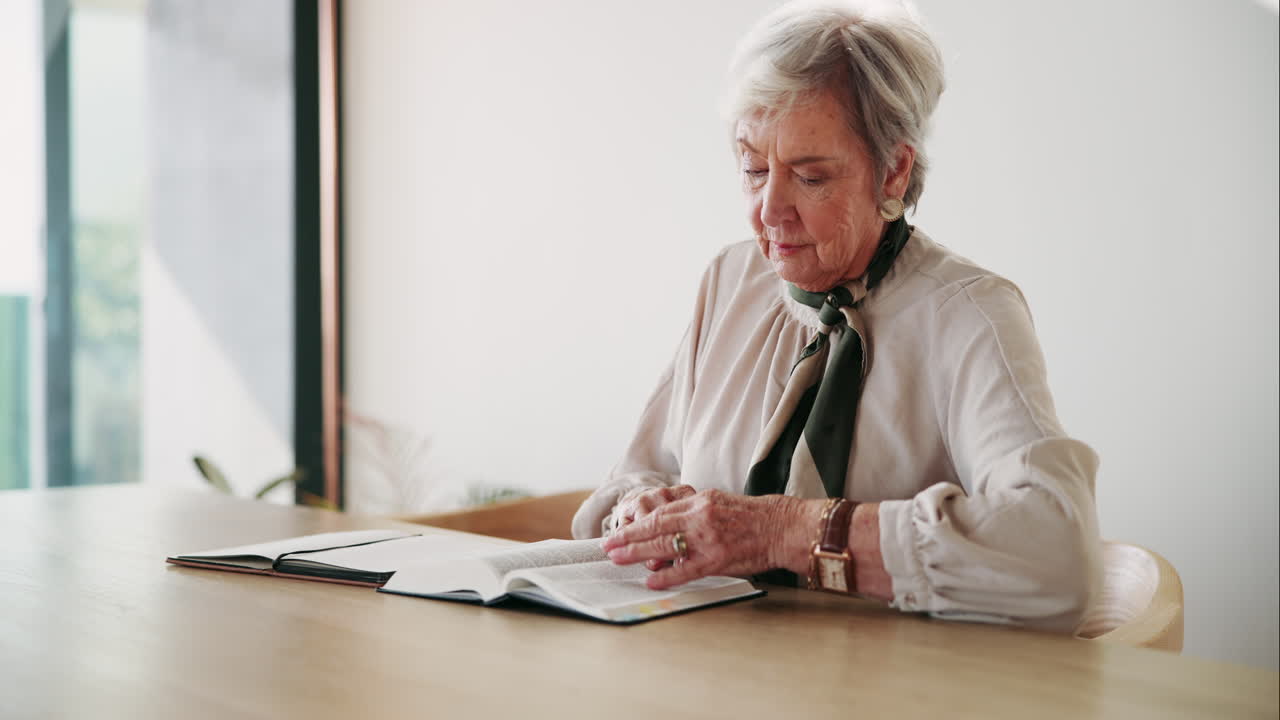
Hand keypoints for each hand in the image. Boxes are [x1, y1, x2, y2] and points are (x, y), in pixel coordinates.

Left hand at [601, 489, 814, 589]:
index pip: (659, 511)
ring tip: (618, 559)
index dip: (635, 523)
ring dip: (638, 553)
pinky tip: (651, 581)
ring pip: (665, 545)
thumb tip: (666, 525)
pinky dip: (667, 576)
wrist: (783, 526)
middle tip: (608, 546)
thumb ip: (692, 512)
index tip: (618, 531)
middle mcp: (701, 516)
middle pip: (656, 526)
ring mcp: (708, 538)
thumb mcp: (719, 503)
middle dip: (628, 537)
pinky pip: (686, 569)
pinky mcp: (719, 559)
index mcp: (700, 501)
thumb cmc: (752, 517)